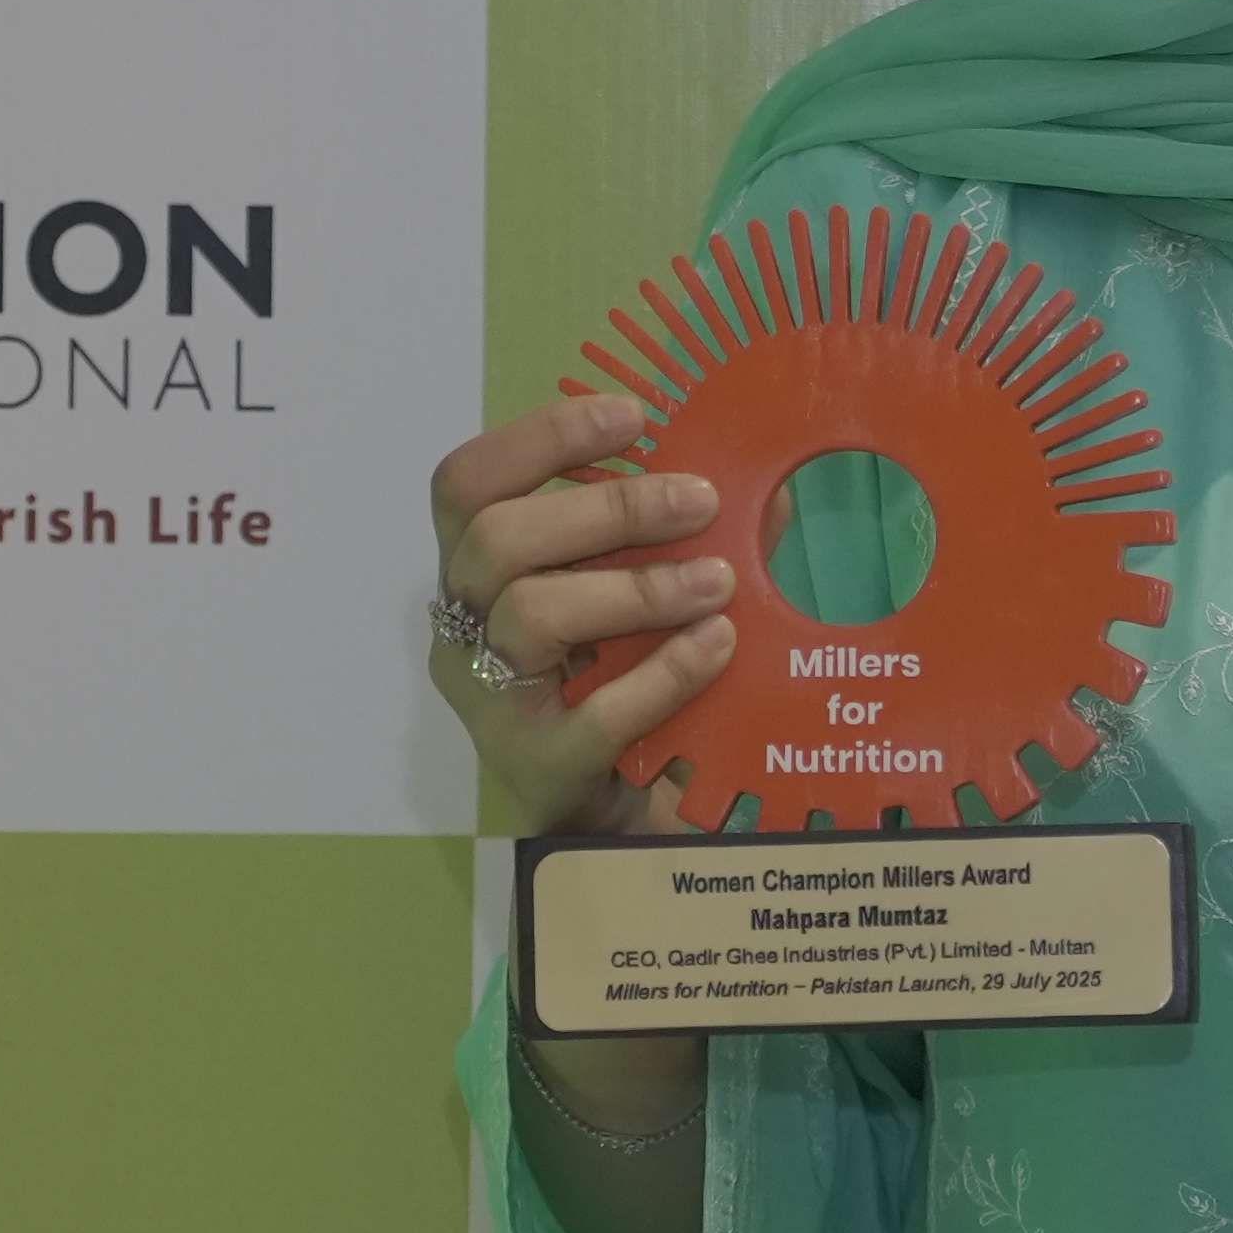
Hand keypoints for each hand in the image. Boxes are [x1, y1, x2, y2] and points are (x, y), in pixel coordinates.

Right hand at [422, 387, 736, 841]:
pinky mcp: (534, 764)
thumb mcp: (636, 598)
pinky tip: (716, 647)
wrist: (612, 813)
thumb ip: (680, 540)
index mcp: (475, 568)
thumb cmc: (616, 678)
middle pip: (498, 540)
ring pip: (531, 614)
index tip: (635, 418)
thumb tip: (770, 491)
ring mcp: (489, 698)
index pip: (467, 483)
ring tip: (718, 583)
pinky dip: (661, 674)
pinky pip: (589, 713)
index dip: (540, 438)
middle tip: (700, 502)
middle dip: (606, 511)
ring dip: (636, 587)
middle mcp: (463, 626)